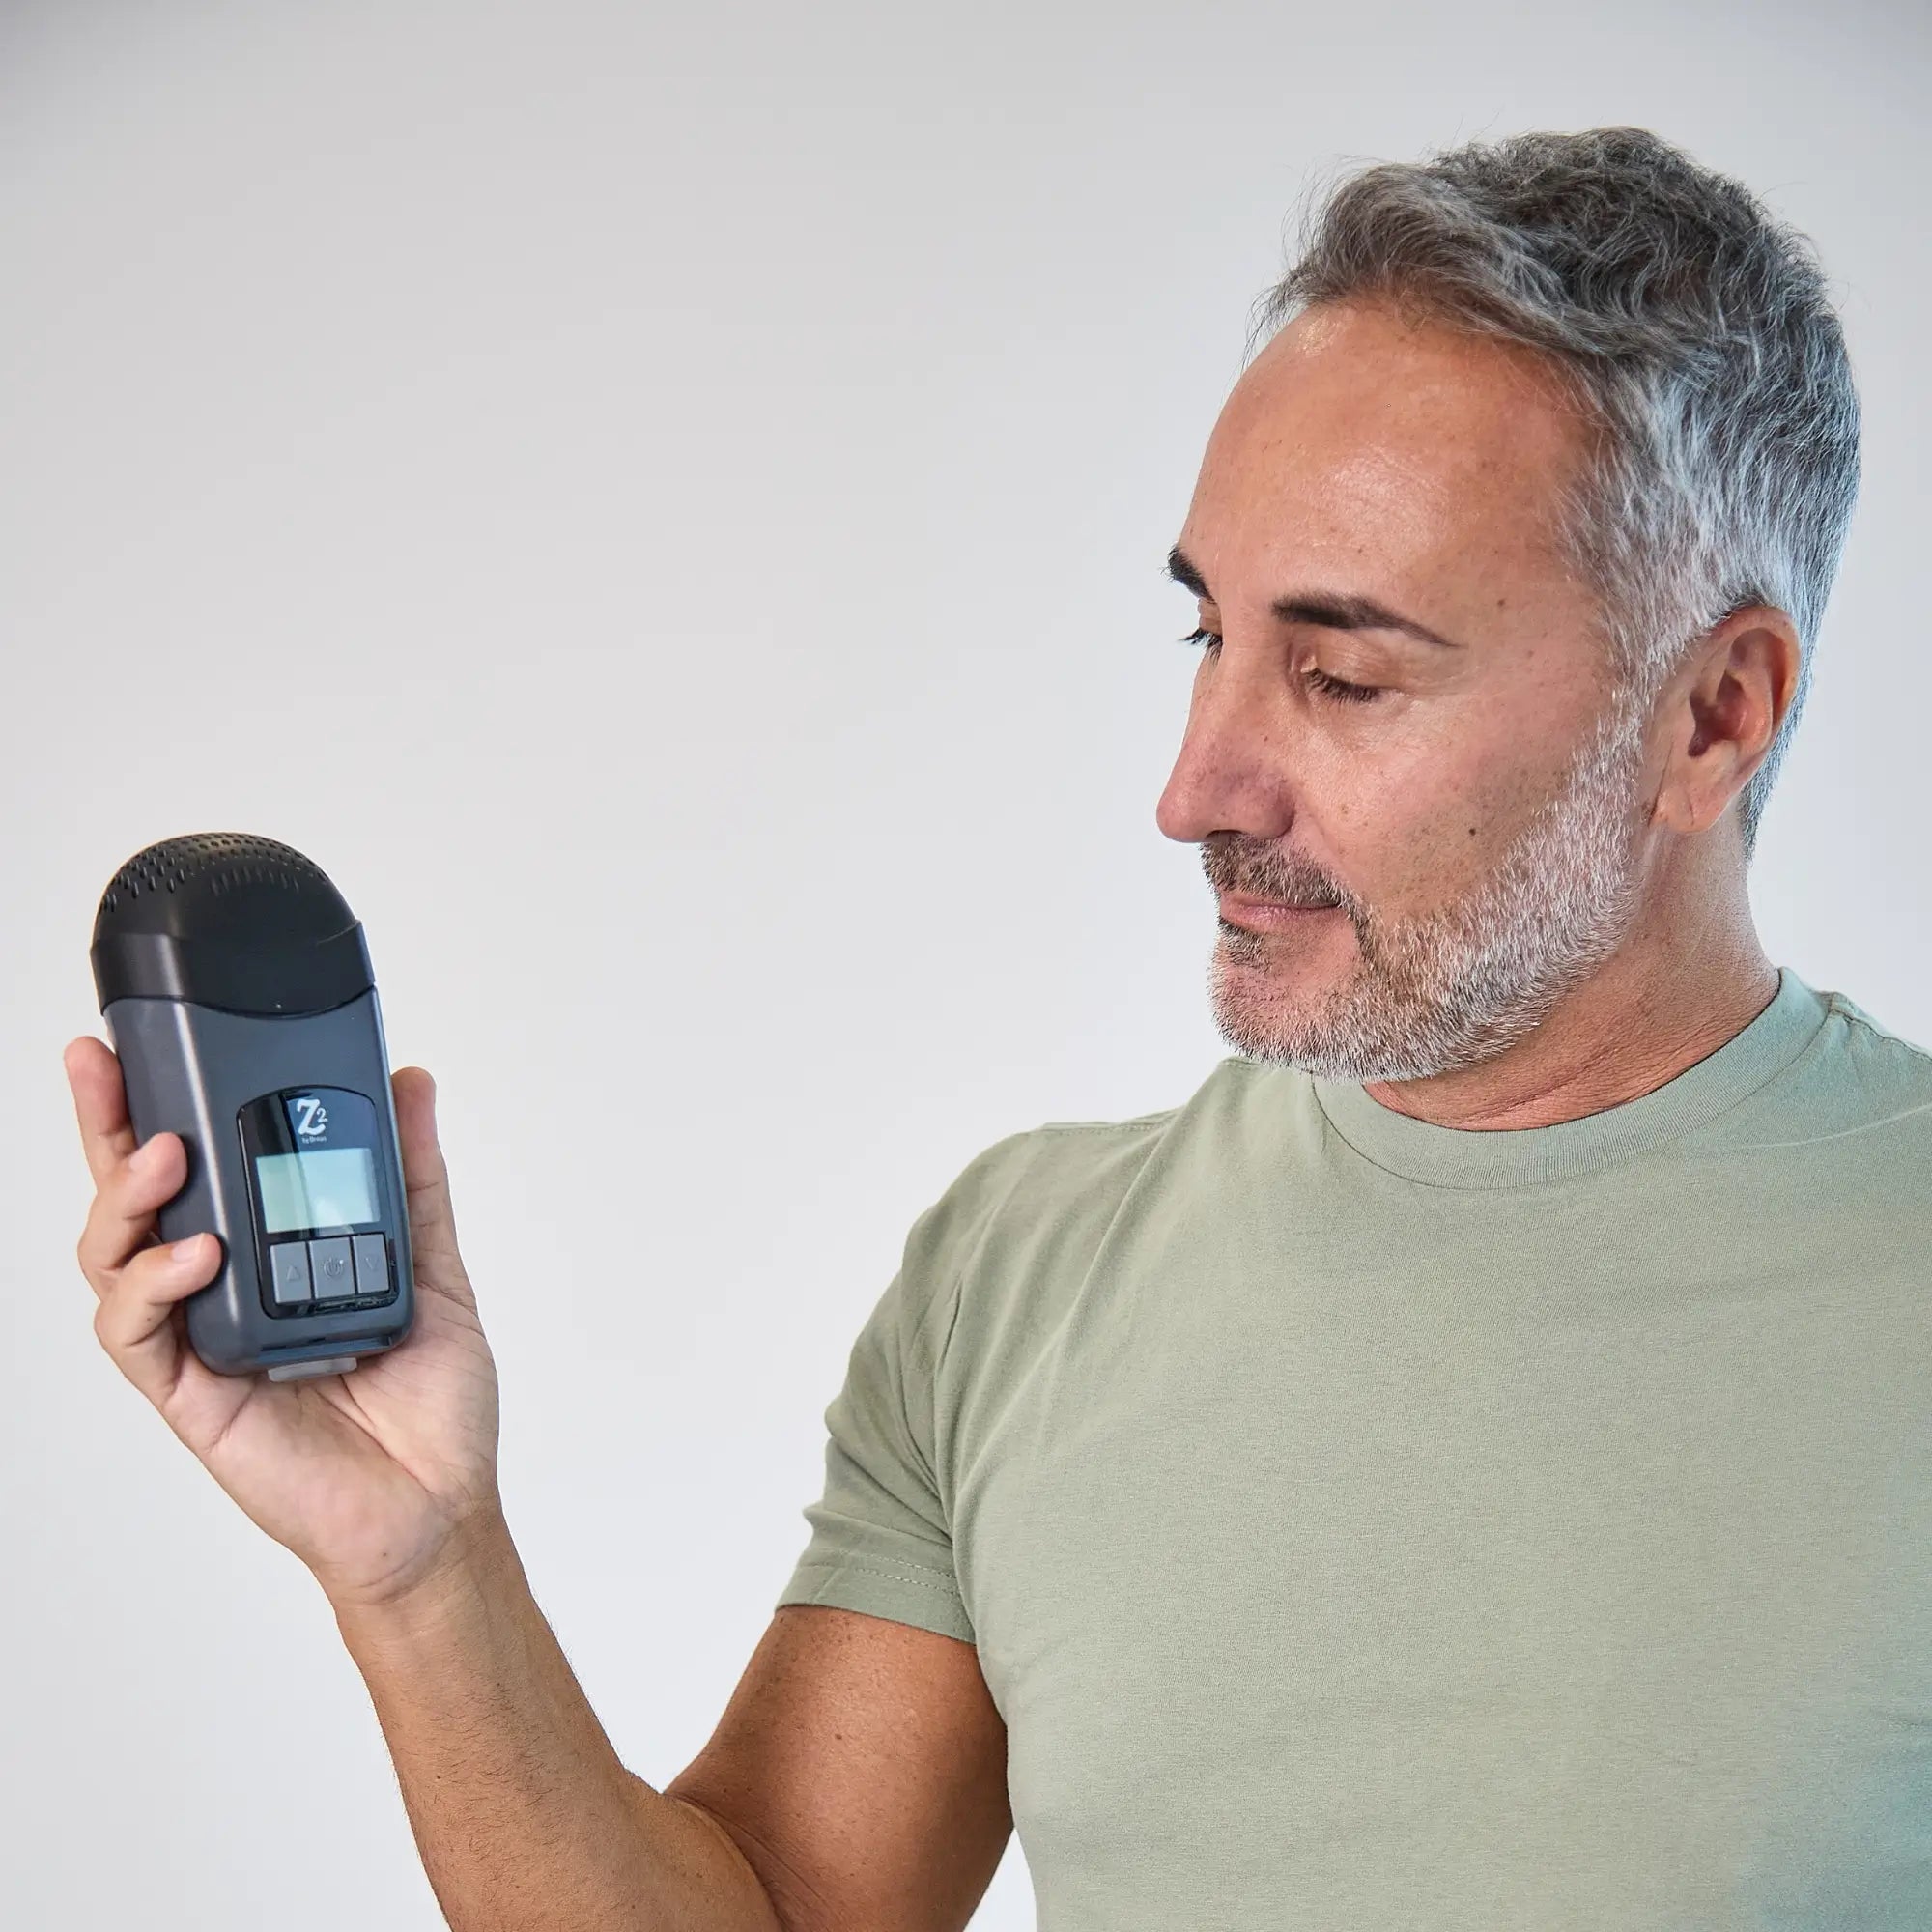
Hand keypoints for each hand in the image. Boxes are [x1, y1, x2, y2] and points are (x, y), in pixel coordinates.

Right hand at [66, 1037, 503, 1612]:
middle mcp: (222, 1290)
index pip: (196, 1166)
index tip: (141, 1042)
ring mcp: (200, 1340)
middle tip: (101, 1065)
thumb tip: (411, 1082)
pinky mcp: (193, 1395)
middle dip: (106, 1127)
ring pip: (116, 1260)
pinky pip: (139, 1336)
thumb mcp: (431, 1265)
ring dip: (126, 1200)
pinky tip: (196, 1257)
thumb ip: (412, 1178)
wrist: (439, 1506)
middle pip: (136, 1200)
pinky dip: (153, 1288)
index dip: (156, 1105)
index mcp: (267, 1253)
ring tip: (165, 1155)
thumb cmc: (432, 1405)